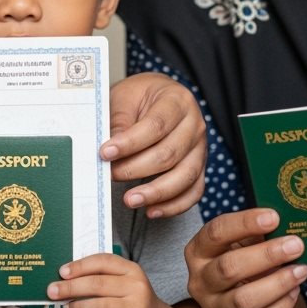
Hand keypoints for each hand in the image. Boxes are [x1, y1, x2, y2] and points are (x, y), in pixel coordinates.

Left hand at [47, 253, 166, 307]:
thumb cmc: (129, 299)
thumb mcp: (121, 282)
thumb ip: (99, 277)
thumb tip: (64, 280)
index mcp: (131, 269)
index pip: (103, 262)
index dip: (80, 266)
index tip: (62, 272)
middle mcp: (137, 287)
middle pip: (98, 284)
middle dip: (71, 288)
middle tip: (52, 292)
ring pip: (100, 307)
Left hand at [104, 72, 205, 217]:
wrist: (158, 96)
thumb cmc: (140, 97)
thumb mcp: (125, 97)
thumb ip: (119, 121)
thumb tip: (111, 151)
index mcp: (177, 101)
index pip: (155, 125)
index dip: (130, 142)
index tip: (106, 153)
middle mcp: (195, 125)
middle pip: (169, 153)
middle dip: (137, 169)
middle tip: (111, 175)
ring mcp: (200, 148)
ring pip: (184, 176)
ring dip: (156, 192)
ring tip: (130, 200)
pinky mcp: (199, 168)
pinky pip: (193, 192)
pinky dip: (173, 205)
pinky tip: (151, 210)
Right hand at [183, 208, 306, 307]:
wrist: (238, 299)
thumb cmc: (243, 262)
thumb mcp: (243, 243)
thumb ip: (258, 232)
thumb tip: (288, 223)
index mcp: (198, 252)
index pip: (216, 232)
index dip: (244, 223)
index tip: (274, 217)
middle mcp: (199, 282)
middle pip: (229, 267)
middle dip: (267, 255)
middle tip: (296, 246)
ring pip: (243, 300)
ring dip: (278, 284)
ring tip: (301, 270)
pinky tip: (294, 293)